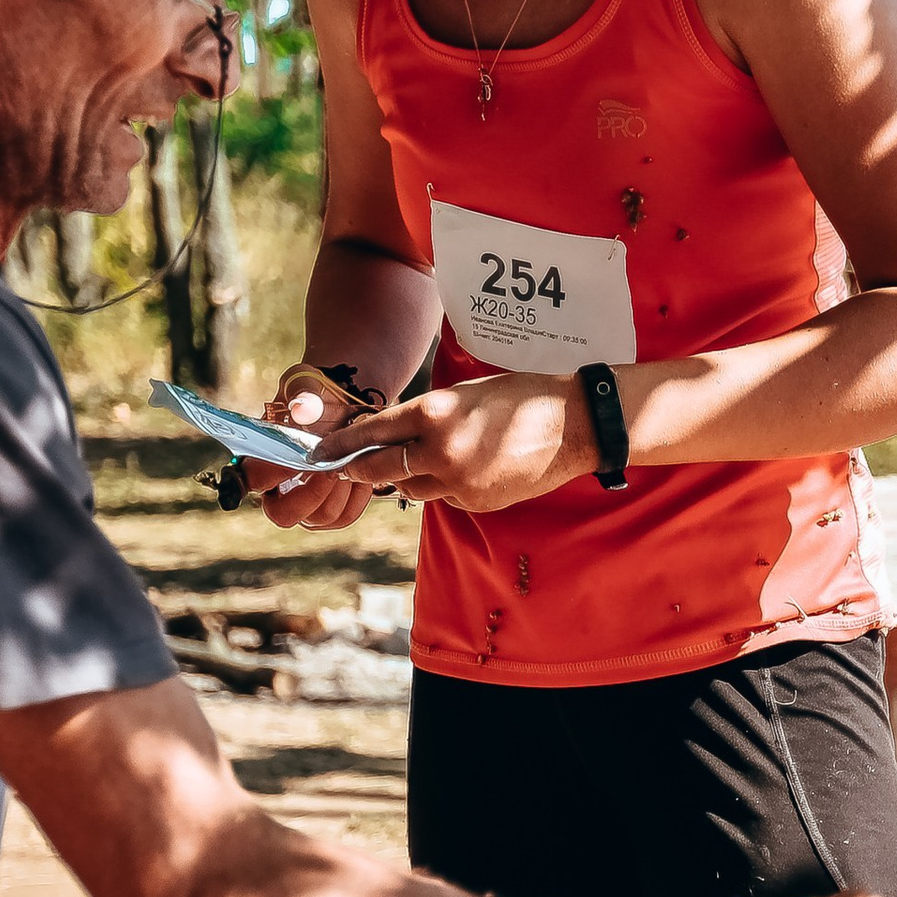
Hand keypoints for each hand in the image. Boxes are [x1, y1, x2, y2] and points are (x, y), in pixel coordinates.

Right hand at [258, 366, 378, 528]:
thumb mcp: (307, 385)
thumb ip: (303, 395)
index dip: (267, 476)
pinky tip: (362, 470)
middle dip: (311, 493)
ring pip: (321, 517)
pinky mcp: (333, 509)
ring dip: (340, 491)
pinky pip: (345, 515)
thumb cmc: (318, 395)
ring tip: (350, 462)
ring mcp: (306, 503)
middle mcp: (278, 489)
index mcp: (259, 459)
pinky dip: (358, 495)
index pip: (251, 480)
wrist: (346, 405)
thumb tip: (302, 408)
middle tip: (331, 467)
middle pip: (283, 514)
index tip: (296, 460)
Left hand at [334, 376, 590, 513]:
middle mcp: (440, 451)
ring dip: (405, 477)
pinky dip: (443, 486)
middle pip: (379, 469)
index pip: (372, 432)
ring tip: (421, 461)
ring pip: (409, 488)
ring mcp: (458, 482)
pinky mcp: (476, 502)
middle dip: (357, 469)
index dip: (343, 443)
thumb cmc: (521, 397)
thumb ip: (426, 416)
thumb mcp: (465, 394)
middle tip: (341, 468)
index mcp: (434, 414)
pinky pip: (443, 497)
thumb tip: (391, 435)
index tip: (323, 450)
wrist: (574, 426)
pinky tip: (466, 468)